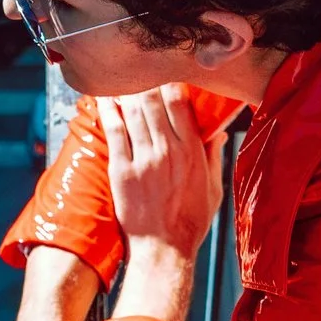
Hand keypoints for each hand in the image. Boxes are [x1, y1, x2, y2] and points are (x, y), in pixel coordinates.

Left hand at [99, 84, 225, 274]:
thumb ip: (213, 156)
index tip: (165, 74)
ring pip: (133, 111)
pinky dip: (108, 110)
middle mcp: (167, 150)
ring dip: (126, 91)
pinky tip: (103, 96)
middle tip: (140, 72)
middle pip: (153, 101)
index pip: (179, 102)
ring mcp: (142, 159)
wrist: (163, 248)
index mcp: (192, 151)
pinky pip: (113, 131)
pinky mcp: (121, 170)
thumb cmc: (190, 221)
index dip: (170, 82)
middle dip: (146, 82)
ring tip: (122, 79)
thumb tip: (218, 132)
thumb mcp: (213, 188)